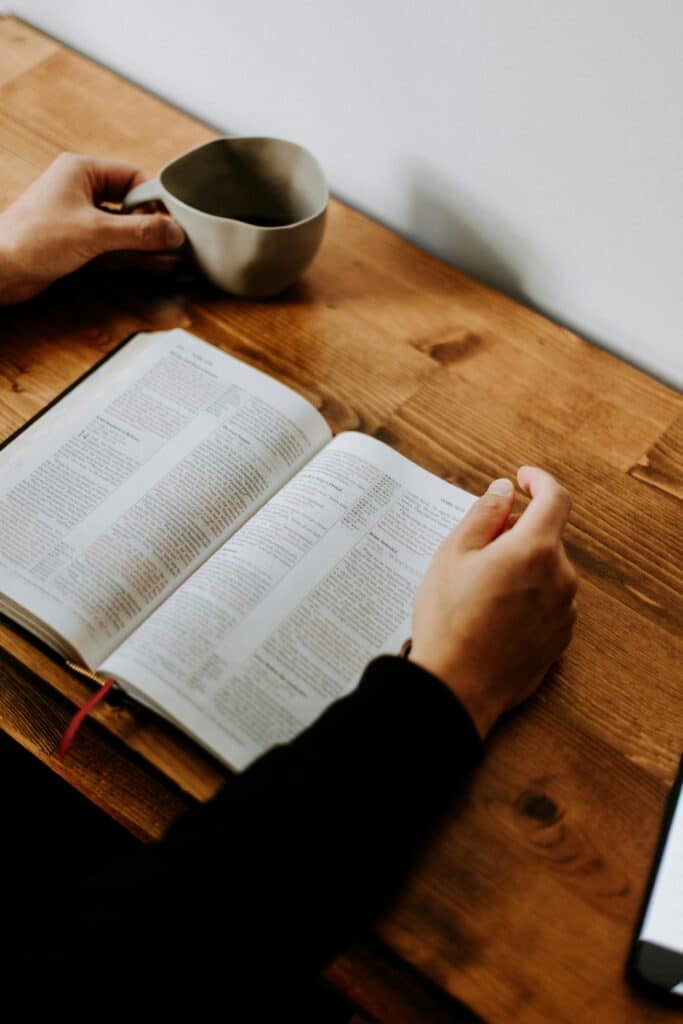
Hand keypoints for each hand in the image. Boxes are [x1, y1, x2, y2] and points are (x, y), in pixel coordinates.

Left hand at [0, 152, 184, 303]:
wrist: (2, 270)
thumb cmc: (33, 239)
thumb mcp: (96, 232)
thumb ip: (139, 233)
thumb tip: (174, 232)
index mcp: (81, 171)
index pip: (132, 177)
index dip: (153, 200)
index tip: (171, 223)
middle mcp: (80, 191)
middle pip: (129, 204)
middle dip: (153, 225)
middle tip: (177, 242)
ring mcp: (78, 219)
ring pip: (122, 228)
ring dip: (146, 244)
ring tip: (174, 257)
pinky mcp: (76, 243)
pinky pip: (113, 246)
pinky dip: (132, 256)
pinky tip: (154, 264)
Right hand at [409, 467, 576, 738]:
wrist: (456, 687)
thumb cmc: (448, 618)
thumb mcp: (453, 555)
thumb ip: (483, 515)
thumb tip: (503, 491)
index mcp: (535, 549)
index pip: (555, 498)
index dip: (539, 481)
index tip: (521, 479)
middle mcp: (560, 577)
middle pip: (546, 536)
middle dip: (516, 532)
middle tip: (475, 548)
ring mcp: (564, 611)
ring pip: (546, 570)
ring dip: (521, 566)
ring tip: (478, 588)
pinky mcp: (560, 638)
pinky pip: (548, 601)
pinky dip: (527, 595)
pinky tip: (492, 613)